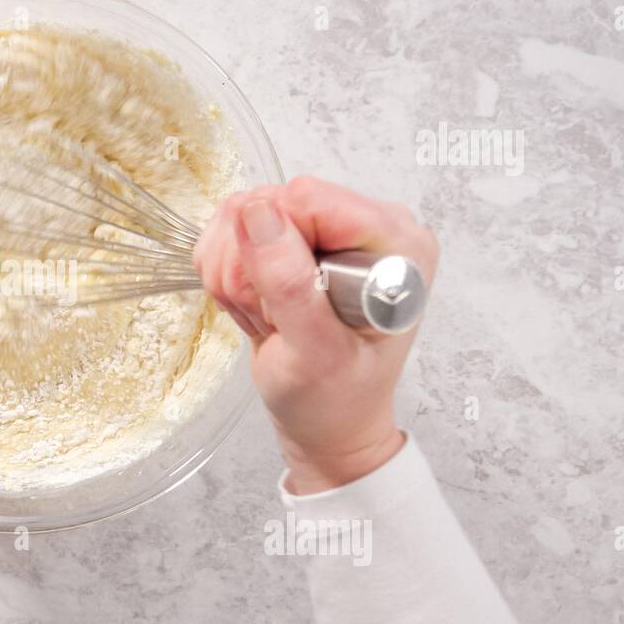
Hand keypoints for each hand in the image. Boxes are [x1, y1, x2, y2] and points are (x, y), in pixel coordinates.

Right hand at [194, 176, 438, 495]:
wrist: (326, 424)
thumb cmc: (334, 399)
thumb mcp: (315, 352)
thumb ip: (289, 282)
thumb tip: (255, 212)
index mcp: (395, 242)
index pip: (305, 199)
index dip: (275, 248)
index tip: (283, 304)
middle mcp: (366, 223)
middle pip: (268, 203)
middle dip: (249, 266)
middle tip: (274, 319)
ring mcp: (326, 228)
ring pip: (240, 214)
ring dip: (234, 274)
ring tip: (268, 318)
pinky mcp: (293, 236)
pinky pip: (230, 229)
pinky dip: (227, 274)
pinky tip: (258, 308)